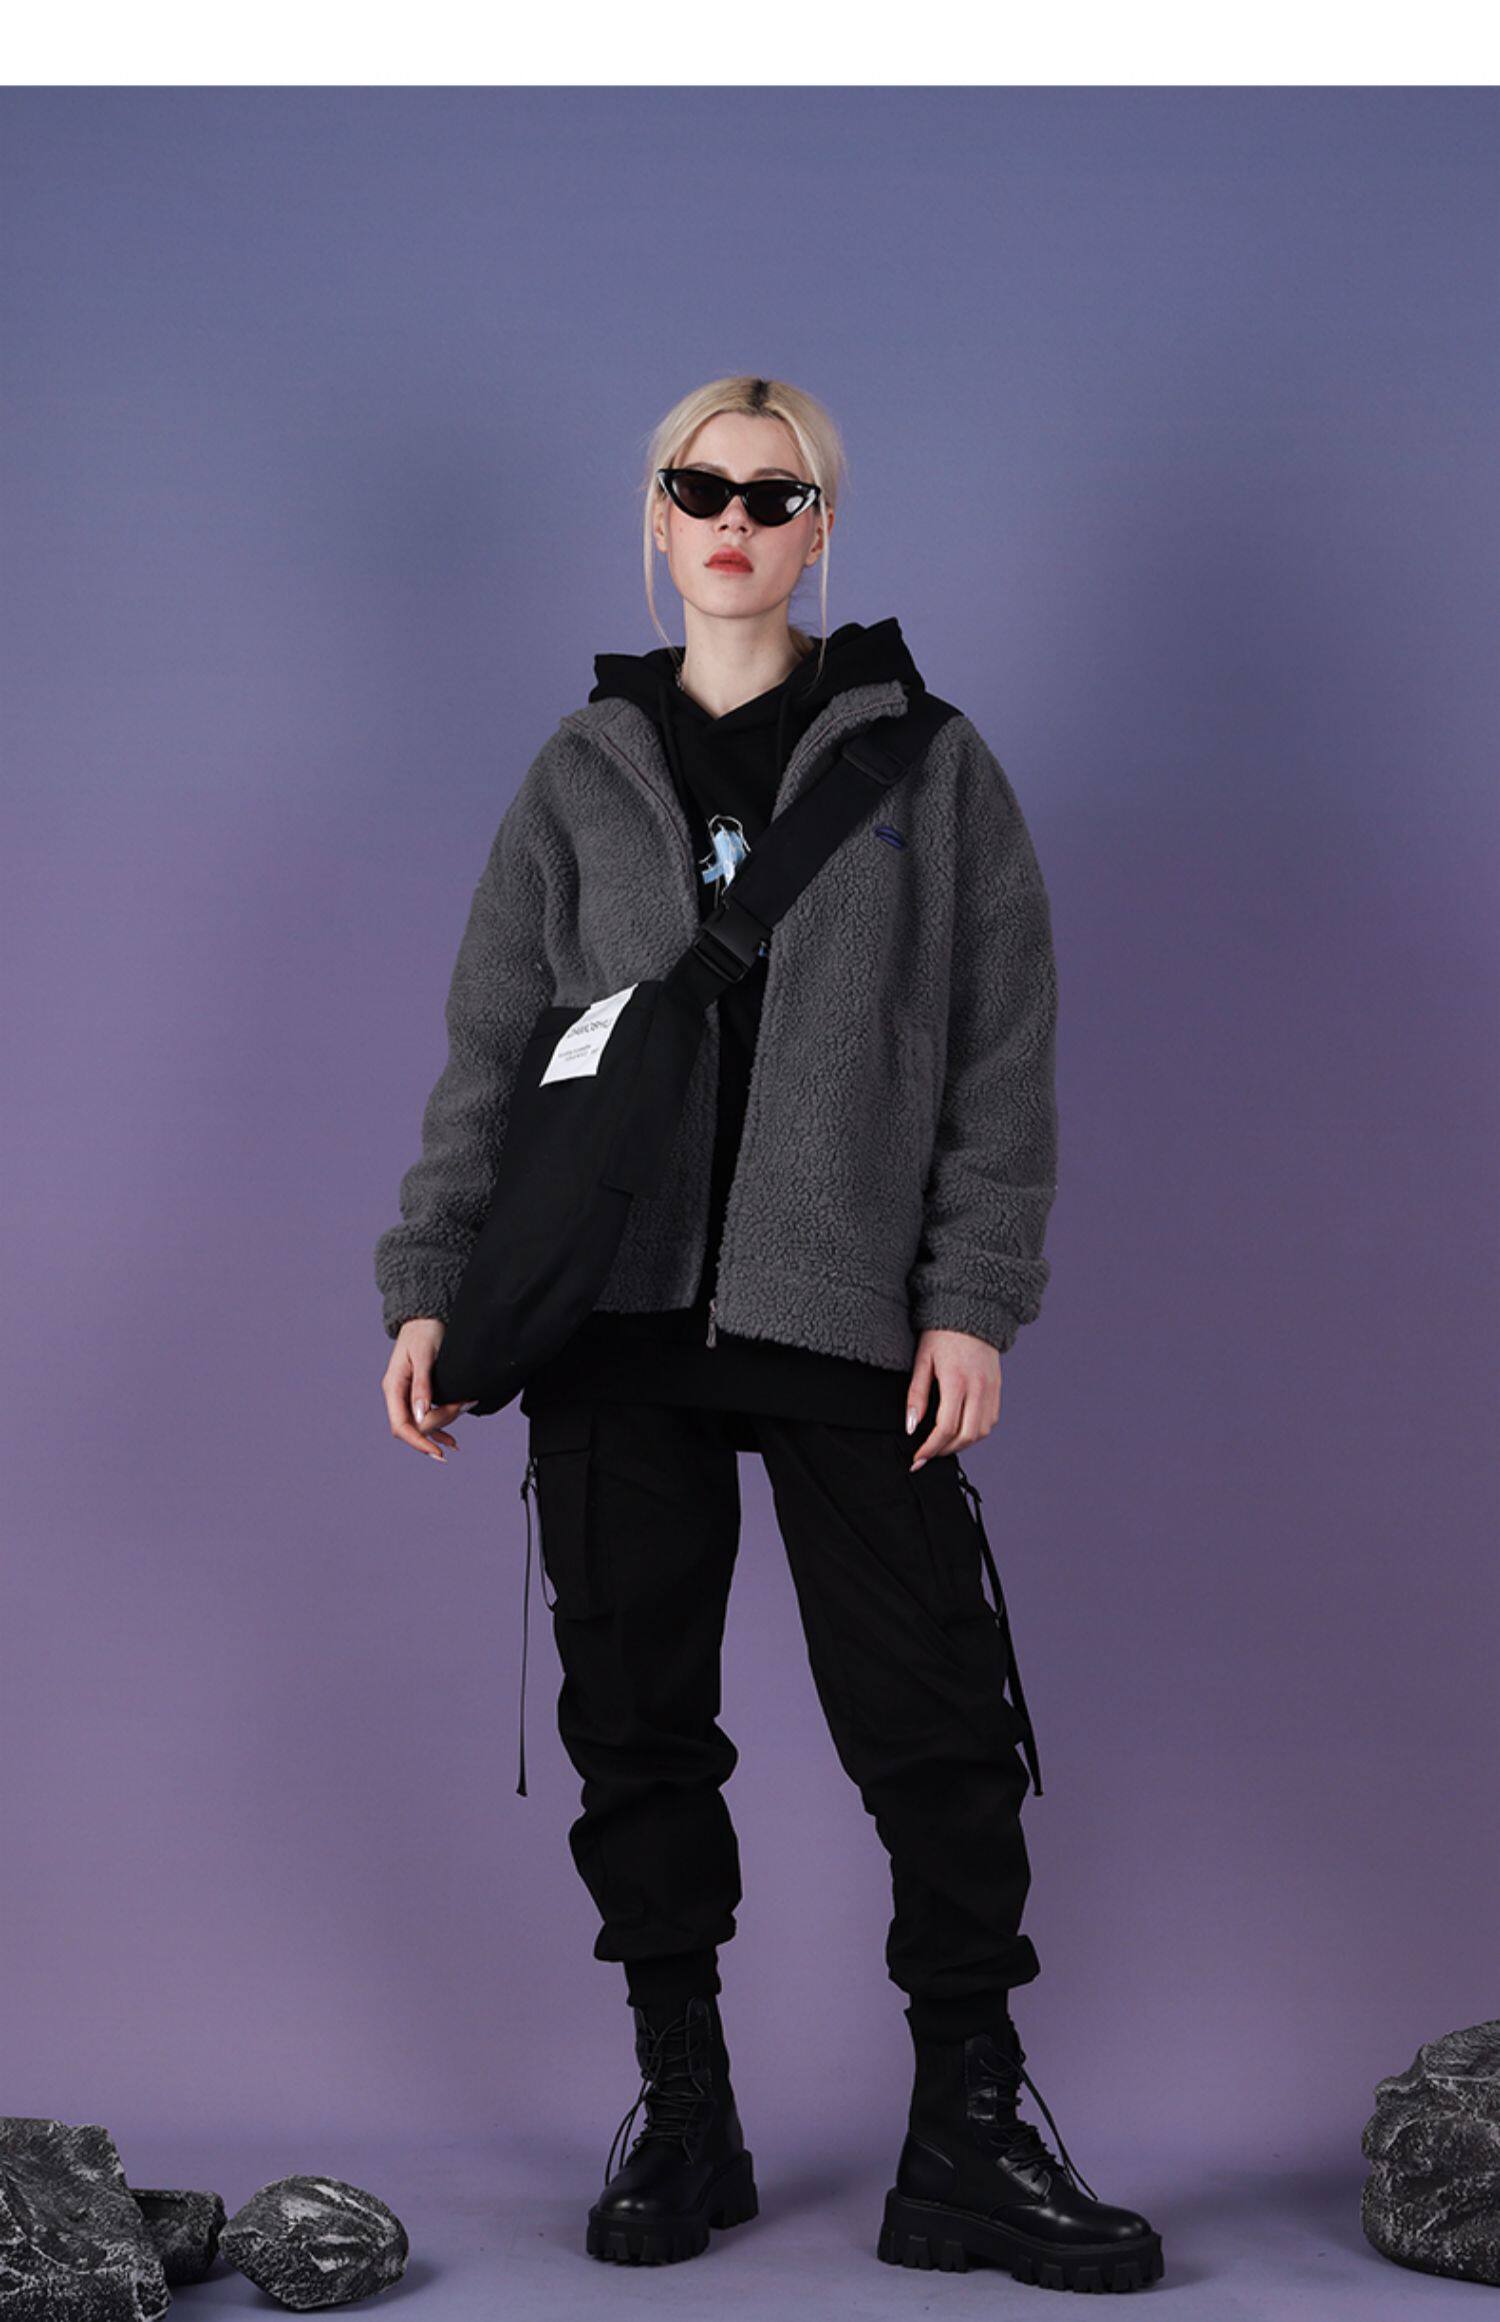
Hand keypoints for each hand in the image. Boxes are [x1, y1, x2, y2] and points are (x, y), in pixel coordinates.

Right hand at [381, 1318, 474, 1461]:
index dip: (418, 1442)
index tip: (438, 1453)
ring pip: (423, 1424)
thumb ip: (422, 1385)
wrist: (426, 1316)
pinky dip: (442, 1428)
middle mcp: (397, 1394)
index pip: (400, 1426)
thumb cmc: (425, 1331)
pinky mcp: (419, 1394)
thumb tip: (421, 1415)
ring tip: (467, 1405)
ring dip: (445, 1423)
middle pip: (415, 1426)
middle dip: (441, 1422)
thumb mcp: (425, 1356)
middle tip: (465, 1404)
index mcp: (393, 1386)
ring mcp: (407, 1395)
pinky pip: (428, 1419)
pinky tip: (453, 1442)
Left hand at [905, 1328, 1000, 1470]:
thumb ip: (916, 1395)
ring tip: (942, 1445)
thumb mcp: (922, 1361)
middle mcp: (979, 1388)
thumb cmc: (940, 1334)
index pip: (946, 1427)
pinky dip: (976, 1432)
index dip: (930, 1448)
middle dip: (945, 1451)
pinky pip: (991, 1420)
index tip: (917, 1459)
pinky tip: (960, 1431)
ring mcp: (992, 1388)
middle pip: (967, 1435)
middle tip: (927, 1455)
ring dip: (962, 1444)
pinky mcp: (997, 1387)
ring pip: (982, 1432)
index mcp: (957, 1381)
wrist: (971, 1311)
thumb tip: (911, 1427)